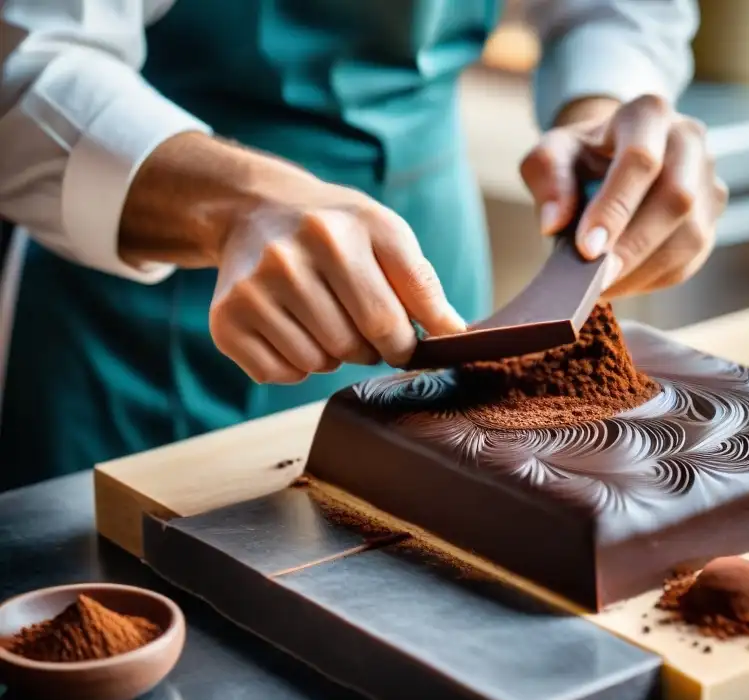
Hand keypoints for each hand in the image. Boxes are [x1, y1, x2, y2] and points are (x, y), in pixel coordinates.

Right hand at [208, 187, 465, 383]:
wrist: (257, 210)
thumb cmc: (336, 228)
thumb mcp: (385, 234)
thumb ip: (421, 284)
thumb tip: (456, 336)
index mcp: (340, 233)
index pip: (390, 320)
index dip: (407, 343)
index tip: (407, 341)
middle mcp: (289, 258)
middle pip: (356, 346)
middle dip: (372, 348)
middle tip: (364, 327)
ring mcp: (252, 289)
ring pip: (318, 364)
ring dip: (332, 355)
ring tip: (325, 319)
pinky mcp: (226, 319)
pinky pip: (280, 374)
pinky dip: (295, 366)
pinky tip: (293, 329)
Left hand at [520, 95, 727, 297]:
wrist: (611, 155)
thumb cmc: (581, 155)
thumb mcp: (552, 153)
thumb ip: (547, 177)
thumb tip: (554, 223)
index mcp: (648, 114)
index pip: (640, 159)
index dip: (615, 208)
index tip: (586, 249)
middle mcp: (689, 140)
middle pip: (676, 197)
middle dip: (634, 246)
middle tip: (596, 280)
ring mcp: (707, 180)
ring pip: (691, 234)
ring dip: (644, 269)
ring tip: (602, 287)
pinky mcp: (711, 217)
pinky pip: (691, 258)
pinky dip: (654, 278)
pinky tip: (622, 283)